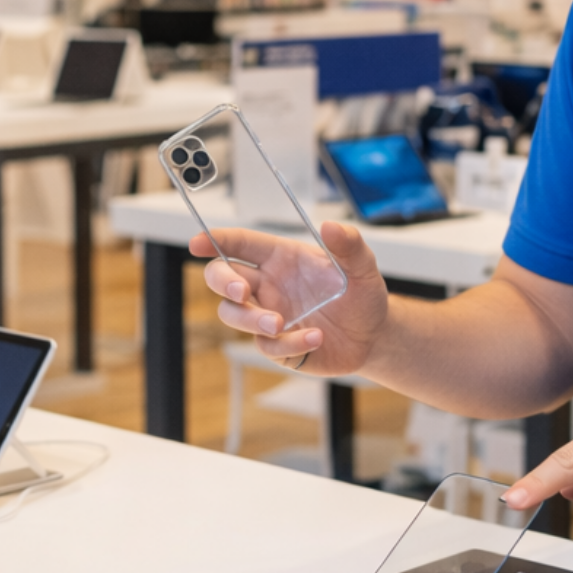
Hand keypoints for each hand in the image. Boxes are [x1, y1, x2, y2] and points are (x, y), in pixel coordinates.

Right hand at [194, 222, 387, 374]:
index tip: (197, 242)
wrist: (374, 336)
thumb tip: (330, 227)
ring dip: (250, 319)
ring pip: (232, 315)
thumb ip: (350, 246)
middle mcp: (268, 286)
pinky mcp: (277, 345)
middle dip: (222, 282)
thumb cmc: (362, 296)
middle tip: (241, 292)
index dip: (215, 240)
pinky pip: (266, 345)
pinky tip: (314, 338)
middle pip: (222, 278)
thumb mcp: (363, 268)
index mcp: (281, 258)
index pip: (240, 244)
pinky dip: (287, 343)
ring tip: (279, 324)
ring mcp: (269, 316)